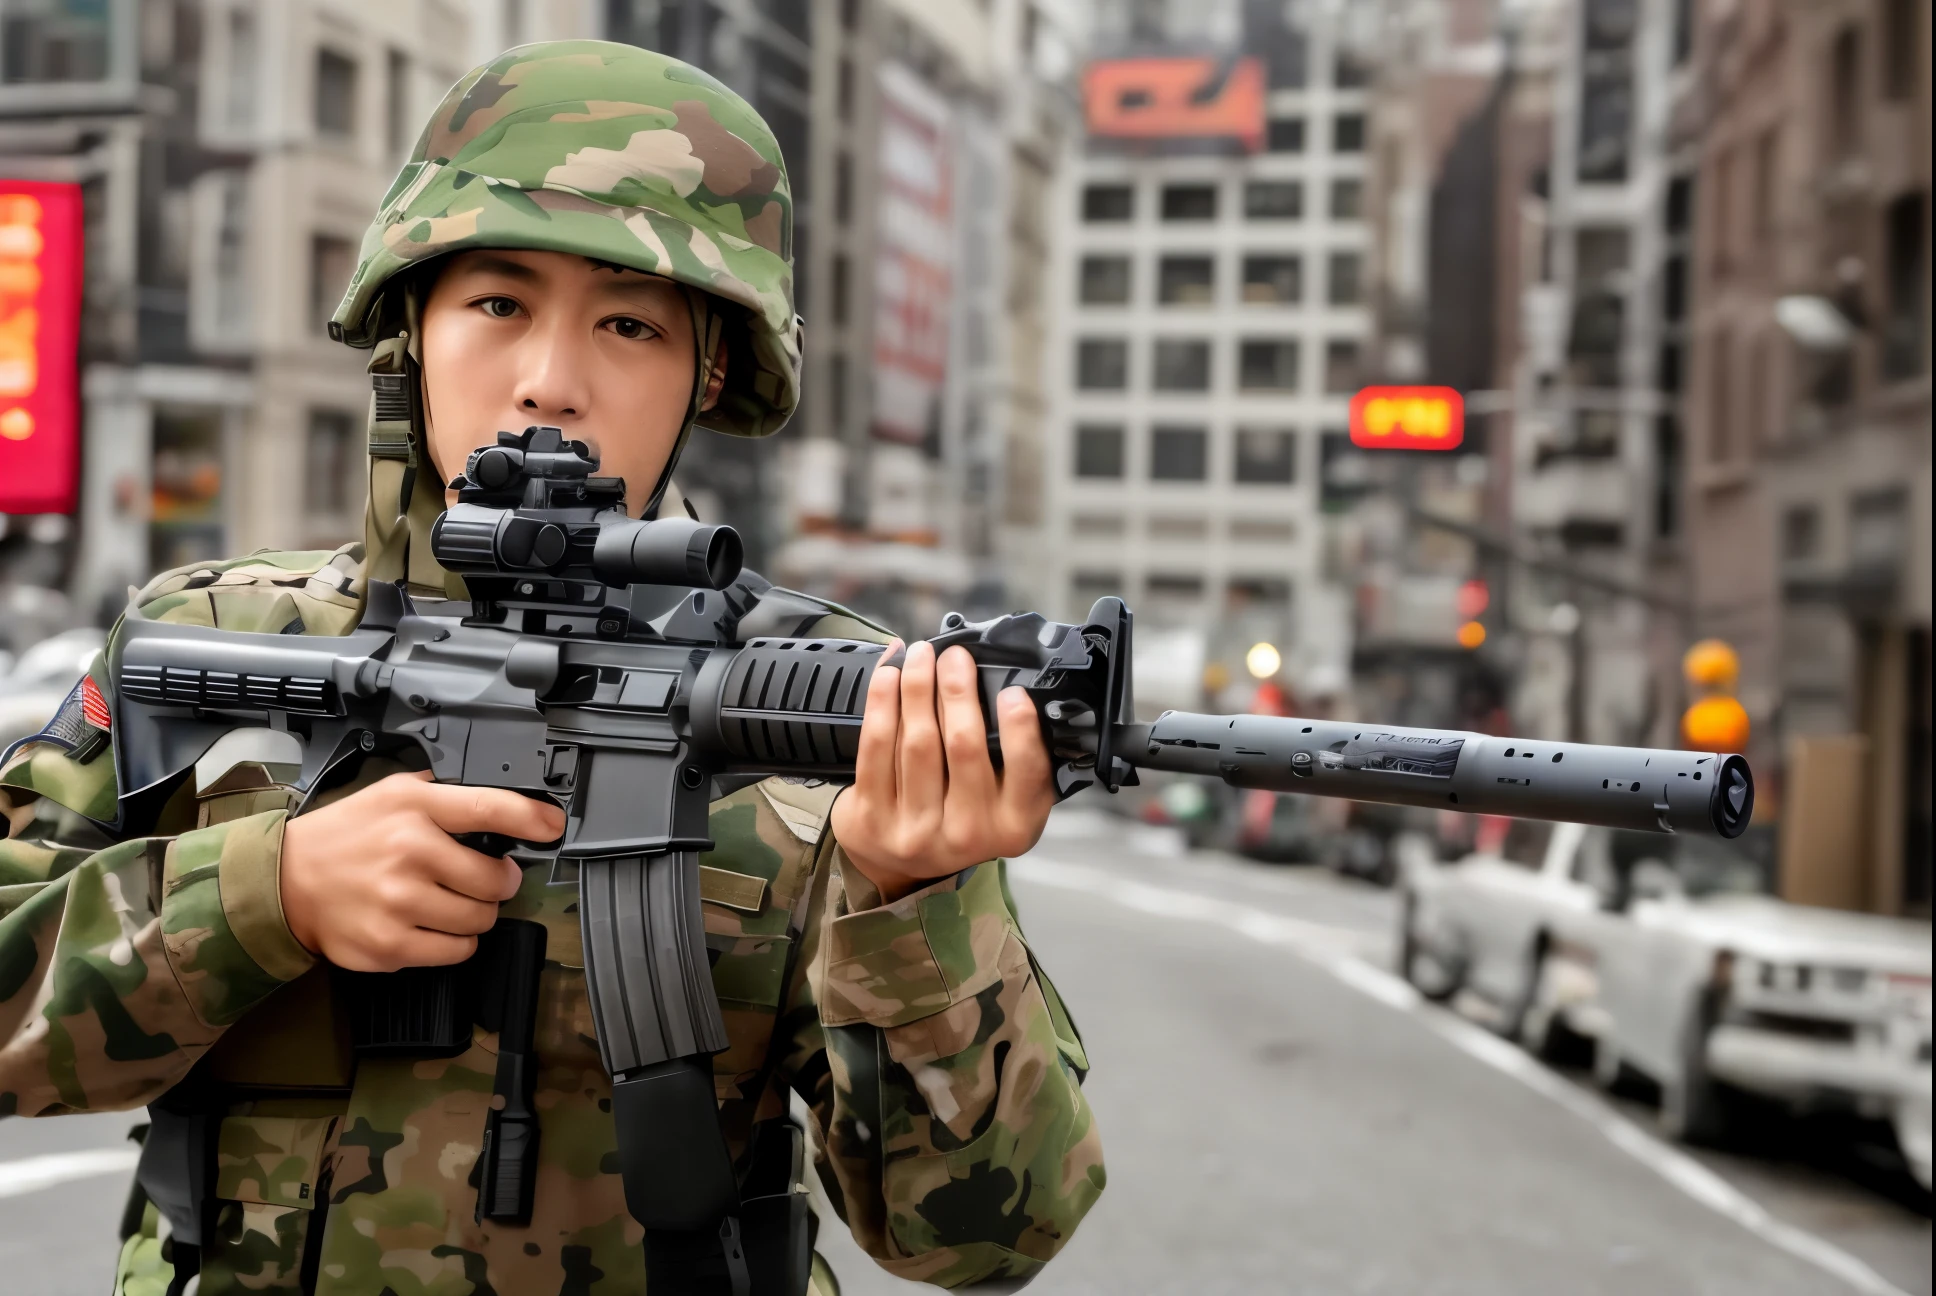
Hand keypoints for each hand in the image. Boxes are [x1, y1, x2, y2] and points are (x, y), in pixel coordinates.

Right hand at [279, 771, 565, 971]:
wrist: (284, 883)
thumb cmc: (343, 837)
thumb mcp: (391, 793)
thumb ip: (442, 794)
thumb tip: (500, 802)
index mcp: (414, 808)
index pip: (489, 807)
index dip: (532, 817)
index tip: (552, 826)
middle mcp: (409, 852)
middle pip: (496, 879)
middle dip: (498, 882)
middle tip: (482, 879)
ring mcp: (400, 902)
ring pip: (480, 920)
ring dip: (475, 914)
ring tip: (446, 901)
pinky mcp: (390, 946)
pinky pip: (456, 951)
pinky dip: (454, 942)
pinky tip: (430, 925)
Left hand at [829, 641, 1056, 904]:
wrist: (899, 860)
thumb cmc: (961, 814)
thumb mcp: (1005, 800)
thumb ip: (1014, 759)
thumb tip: (1008, 685)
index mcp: (1013, 825)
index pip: (1026, 772)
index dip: (1021, 729)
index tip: (1013, 692)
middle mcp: (968, 833)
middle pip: (963, 746)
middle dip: (957, 690)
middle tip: (954, 655)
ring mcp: (917, 829)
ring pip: (918, 741)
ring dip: (918, 687)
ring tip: (920, 655)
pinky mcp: (874, 818)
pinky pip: (876, 747)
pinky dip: (882, 703)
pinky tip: (888, 677)